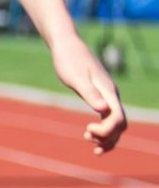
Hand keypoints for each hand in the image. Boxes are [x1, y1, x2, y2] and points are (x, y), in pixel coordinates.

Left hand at [50, 37, 127, 153]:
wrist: (67, 46)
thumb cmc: (69, 60)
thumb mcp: (76, 77)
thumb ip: (89, 93)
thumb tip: (102, 110)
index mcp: (108, 92)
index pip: (118, 118)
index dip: (106, 131)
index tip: (87, 130)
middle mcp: (111, 96)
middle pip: (120, 124)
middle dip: (108, 137)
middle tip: (87, 139)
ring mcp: (107, 96)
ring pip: (116, 123)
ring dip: (107, 136)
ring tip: (89, 142)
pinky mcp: (100, 96)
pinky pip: (108, 117)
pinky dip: (103, 129)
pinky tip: (90, 134)